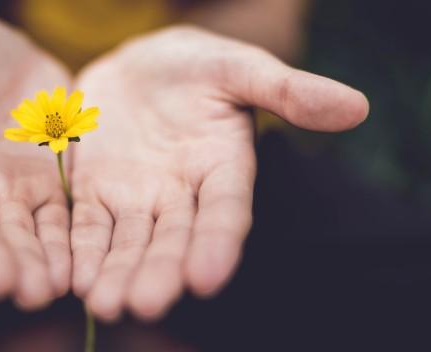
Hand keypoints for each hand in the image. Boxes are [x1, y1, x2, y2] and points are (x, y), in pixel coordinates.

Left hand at [70, 26, 368, 320]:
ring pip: (128, 243)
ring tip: (105, 303)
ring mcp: (137, 199)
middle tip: (145, 304)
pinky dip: (81, 251)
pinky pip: (87, 226)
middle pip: (172, 240)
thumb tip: (356, 107)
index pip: (225, 212)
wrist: (139, 65)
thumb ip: (287, 90)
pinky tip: (74, 278)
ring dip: (117, 273)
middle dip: (159, 272)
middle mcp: (182, 196)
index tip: (207, 278)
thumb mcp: (238, 68)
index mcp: (223, 168)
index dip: (218, 244)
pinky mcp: (96, 193)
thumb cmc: (196, 66)